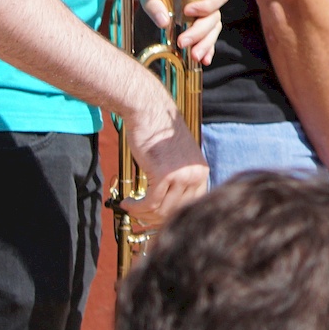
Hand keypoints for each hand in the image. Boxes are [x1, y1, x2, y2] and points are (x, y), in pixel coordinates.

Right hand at [119, 97, 208, 229]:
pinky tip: (127, 203)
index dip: (171, 214)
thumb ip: (179, 179)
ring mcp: (182, 175)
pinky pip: (150, 202)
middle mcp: (196, 174)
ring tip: (130, 206)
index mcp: (202, 171)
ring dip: (143, 213)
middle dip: (154, 217)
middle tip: (139, 214)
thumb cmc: (158, 134)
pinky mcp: (165, 174)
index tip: (154, 217)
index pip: (192, 204)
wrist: (149, 112)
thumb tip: (167, 207)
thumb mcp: (177, 158)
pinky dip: (137, 207)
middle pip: (176, 210)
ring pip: (162, 209)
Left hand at [131, 0, 226, 66]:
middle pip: (214, 15)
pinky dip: (204, 46)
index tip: (188, 11)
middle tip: (184, 42)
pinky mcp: (193, 19)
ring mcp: (199, 8)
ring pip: (212, 28)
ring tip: (194, 56)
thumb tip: (164, 22)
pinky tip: (202, 60)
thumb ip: (154, 3)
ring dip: (205, 43)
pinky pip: (204, 34)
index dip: (207, 5)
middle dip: (201, 32)